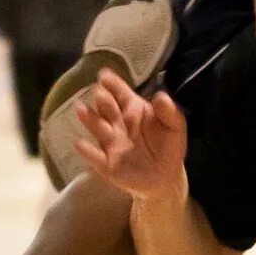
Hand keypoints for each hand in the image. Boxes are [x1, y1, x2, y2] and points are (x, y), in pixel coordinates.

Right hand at [73, 73, 188, 199]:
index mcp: (132, 109)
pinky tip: (80, 143)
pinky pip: (96, 157)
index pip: (120, 93)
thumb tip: (161, 96)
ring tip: (81, 110)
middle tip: (100, 93)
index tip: (104, 75)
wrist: (165, 178)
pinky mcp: (106, 164)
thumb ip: (169, 112)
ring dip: (89, 119)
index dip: (113, 84)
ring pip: (98, 128)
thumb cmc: (168, 146)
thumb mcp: (175, 127)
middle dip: (103, 100)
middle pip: (107, 108)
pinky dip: (88, 151)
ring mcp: (110, 143)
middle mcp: (117, 123)